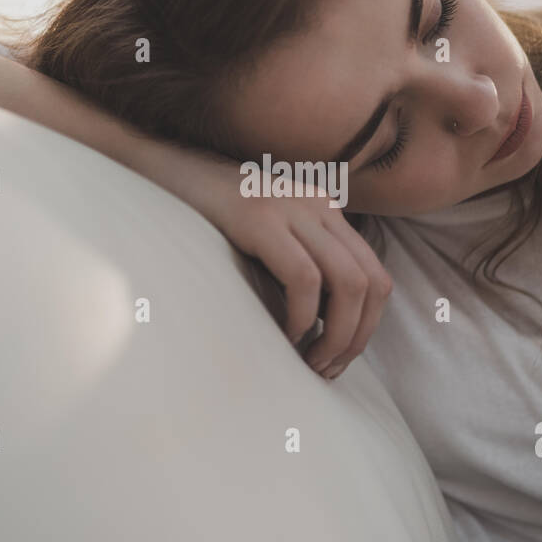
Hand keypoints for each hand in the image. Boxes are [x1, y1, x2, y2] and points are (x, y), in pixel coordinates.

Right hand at [174, 155, 392, 379]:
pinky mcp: (260, 218)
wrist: (165, 171)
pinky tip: (284, 336)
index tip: (338, 358)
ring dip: (336, 335)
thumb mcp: (270, 238)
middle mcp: (319, 206)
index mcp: (327, 211)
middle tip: (325, 369)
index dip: (367, 327)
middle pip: (371, 283)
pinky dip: (302, 318)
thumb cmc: (211, 218)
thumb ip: (302, 265)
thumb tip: (327, 325)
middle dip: (356, 338)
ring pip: (349, 283)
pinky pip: (304, 278)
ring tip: (309, 361)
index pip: (376, 277)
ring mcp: (292, 209)